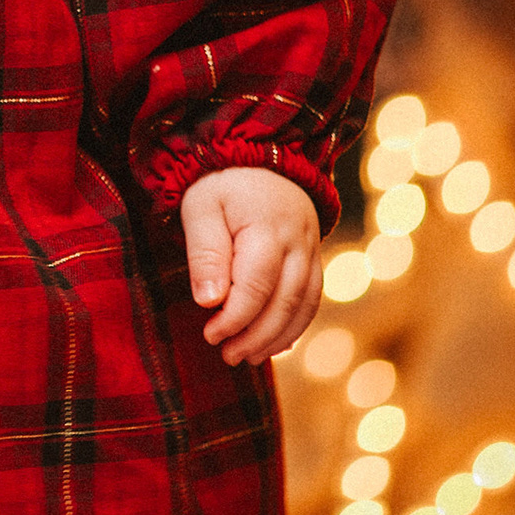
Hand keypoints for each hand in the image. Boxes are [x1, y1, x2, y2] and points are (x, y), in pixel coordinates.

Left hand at [180, 167, 321, 365]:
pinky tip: (274, 344)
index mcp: (268, 229)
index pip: (256, 286)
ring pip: (303, 306)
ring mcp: (311, 251)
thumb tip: (210, 302)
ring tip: (247, 357)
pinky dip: (295, 326)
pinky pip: (312, 299)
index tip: (210, 335)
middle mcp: (298, 243)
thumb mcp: (200, 208)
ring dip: (277, 338)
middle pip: (284, 302)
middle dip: (256, 336)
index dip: (235, 318)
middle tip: (228, 356)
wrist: (259, 156)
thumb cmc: (221, 185)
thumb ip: (205, 253)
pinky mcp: (314, 258)